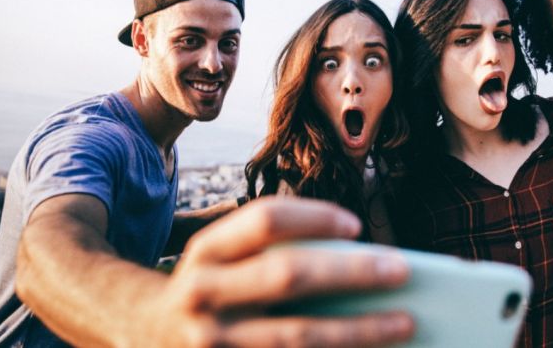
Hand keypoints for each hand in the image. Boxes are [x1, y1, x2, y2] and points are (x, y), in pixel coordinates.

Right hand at [135, 197, 413, 346]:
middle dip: (352, 272)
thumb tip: (358, 259)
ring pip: (297, 337)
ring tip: (406, 321)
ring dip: (358, 330)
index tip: (357, 225)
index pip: (265, 220)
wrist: (146, 333)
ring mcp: (209, 344)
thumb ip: (271, 250)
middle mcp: (203, 293)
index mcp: (207, 250)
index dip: (315, 217)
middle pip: (288, 276)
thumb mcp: (222, 256)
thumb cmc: (210, 286)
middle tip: (402, 270)